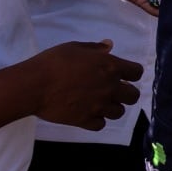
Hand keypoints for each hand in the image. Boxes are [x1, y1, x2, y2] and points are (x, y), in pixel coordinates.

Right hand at [27, 40, 142, 129]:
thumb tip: (110, 45)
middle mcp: (109, 87)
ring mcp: (99, 106)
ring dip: (112, 107)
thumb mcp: (75, 47)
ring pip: (119, 112)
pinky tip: (88, 114)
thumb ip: (96, 48)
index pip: (137, 72)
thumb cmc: (53, 62)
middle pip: (134, 96)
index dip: (132, 73)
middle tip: (114, 91)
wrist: (33, 85)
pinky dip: (97, 120)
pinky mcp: (85, 121)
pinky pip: (101, 125)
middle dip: (127, 93)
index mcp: (110, 67)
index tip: (125, 75)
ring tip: (100, 103)